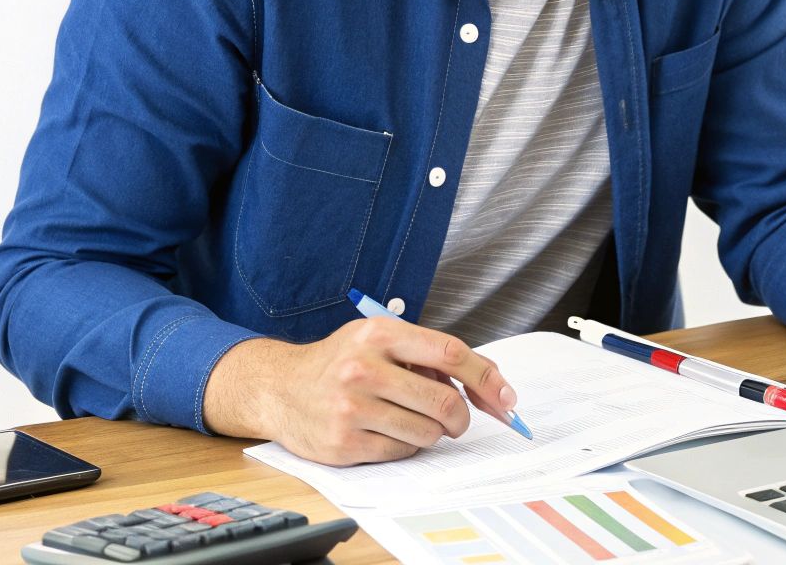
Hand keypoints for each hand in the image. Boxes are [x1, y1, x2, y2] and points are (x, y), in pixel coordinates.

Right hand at [202, 316, 518, 465]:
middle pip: (444, 401)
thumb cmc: (341, 361)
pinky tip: (388, 430)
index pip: (451, 353)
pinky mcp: (343, 442)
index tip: (506, 398)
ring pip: (426, 431)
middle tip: (458, 420)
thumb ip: (429, 355)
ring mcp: (351, 407)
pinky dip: (407, 445)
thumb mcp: (381, 339)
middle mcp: (364, 368)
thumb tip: (490, 383)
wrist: (279, 387)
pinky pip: (401, 451)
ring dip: (433, 432)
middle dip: (462, 416)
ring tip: (413, 419)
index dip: (486, 378)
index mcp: (380, 334)